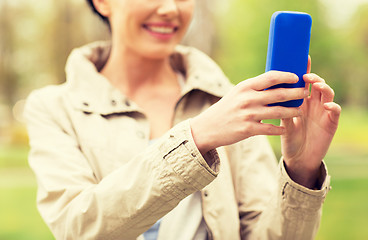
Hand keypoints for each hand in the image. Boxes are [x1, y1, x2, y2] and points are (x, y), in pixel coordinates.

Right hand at [191, 71, 308, 155]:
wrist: (208, 128)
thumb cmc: (226, 109)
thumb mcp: (237, 94)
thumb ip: (254, 89)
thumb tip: (276, 82)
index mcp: (245, 87)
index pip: (271, 77)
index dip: (287, 76)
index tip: (297, 77)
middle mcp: (247, 99)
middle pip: (279, 94)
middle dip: (296, 94)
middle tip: (305, 94)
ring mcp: (248, 114)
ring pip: (279, 112)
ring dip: (293, 112)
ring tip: (300, 112)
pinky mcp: (248, 129)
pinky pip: (270, 129)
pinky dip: (280, 129)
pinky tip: (285, 129)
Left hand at [281, 57, 340, 187]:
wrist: (298, 158)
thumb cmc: (289, 138)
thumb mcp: (283, 121)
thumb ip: (280, 108)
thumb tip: (269, 93)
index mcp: (301, 101)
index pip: (303, 82)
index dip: (304, 69)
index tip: (301, 58)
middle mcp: (314, 104)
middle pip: (317, 84)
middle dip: (313, 77)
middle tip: (306, 75)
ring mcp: (323, 113)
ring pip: (327, 94)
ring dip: (323, 87)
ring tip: (315, 84)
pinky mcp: (331, 124)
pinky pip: (335, 112)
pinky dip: (333, 107)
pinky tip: (327, 106)